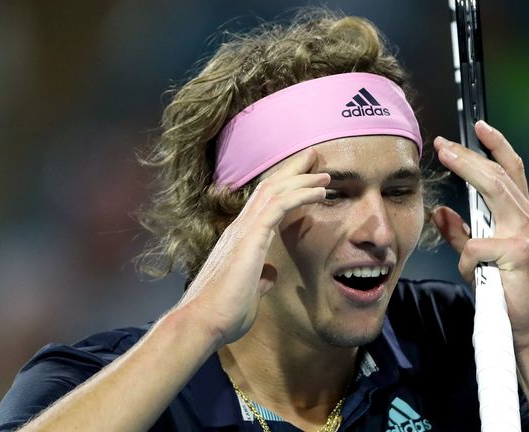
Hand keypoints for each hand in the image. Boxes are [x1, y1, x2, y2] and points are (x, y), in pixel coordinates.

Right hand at [178, 149, 329, 346]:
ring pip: (274, 191)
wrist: (203, 323)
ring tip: (324, 176)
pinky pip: (279, 206)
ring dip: (302, 180)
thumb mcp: (250, 292)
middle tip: (315, 158)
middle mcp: (240, 228)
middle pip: (269, 188)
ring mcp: (243, 231)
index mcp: (240, 239)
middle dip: (294, 171)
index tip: (306, 178)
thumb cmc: (223, 313)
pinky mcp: (250, 238)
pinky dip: (300, 195)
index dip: (285, 187)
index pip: (264, 203)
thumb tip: (271, 273)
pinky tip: (319, 194)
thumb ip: (261, 279)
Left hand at [431, 121, 528, 351]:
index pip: (511, 172)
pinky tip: (471, 272)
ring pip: (494, 192)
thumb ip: (460, 233)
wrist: (523, 328)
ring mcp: (526, 235)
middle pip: (498, 175)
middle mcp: (528, 219)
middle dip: (470, 154)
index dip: (496, 147)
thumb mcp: (475, 257)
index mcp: (520, 217)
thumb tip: (441, 212)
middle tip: (442, 143)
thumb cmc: (502, 291)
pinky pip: (478, 245)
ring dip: (468, 170)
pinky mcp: (518, 254)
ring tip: (446, 157)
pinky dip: (466, 257)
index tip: (478, 126)